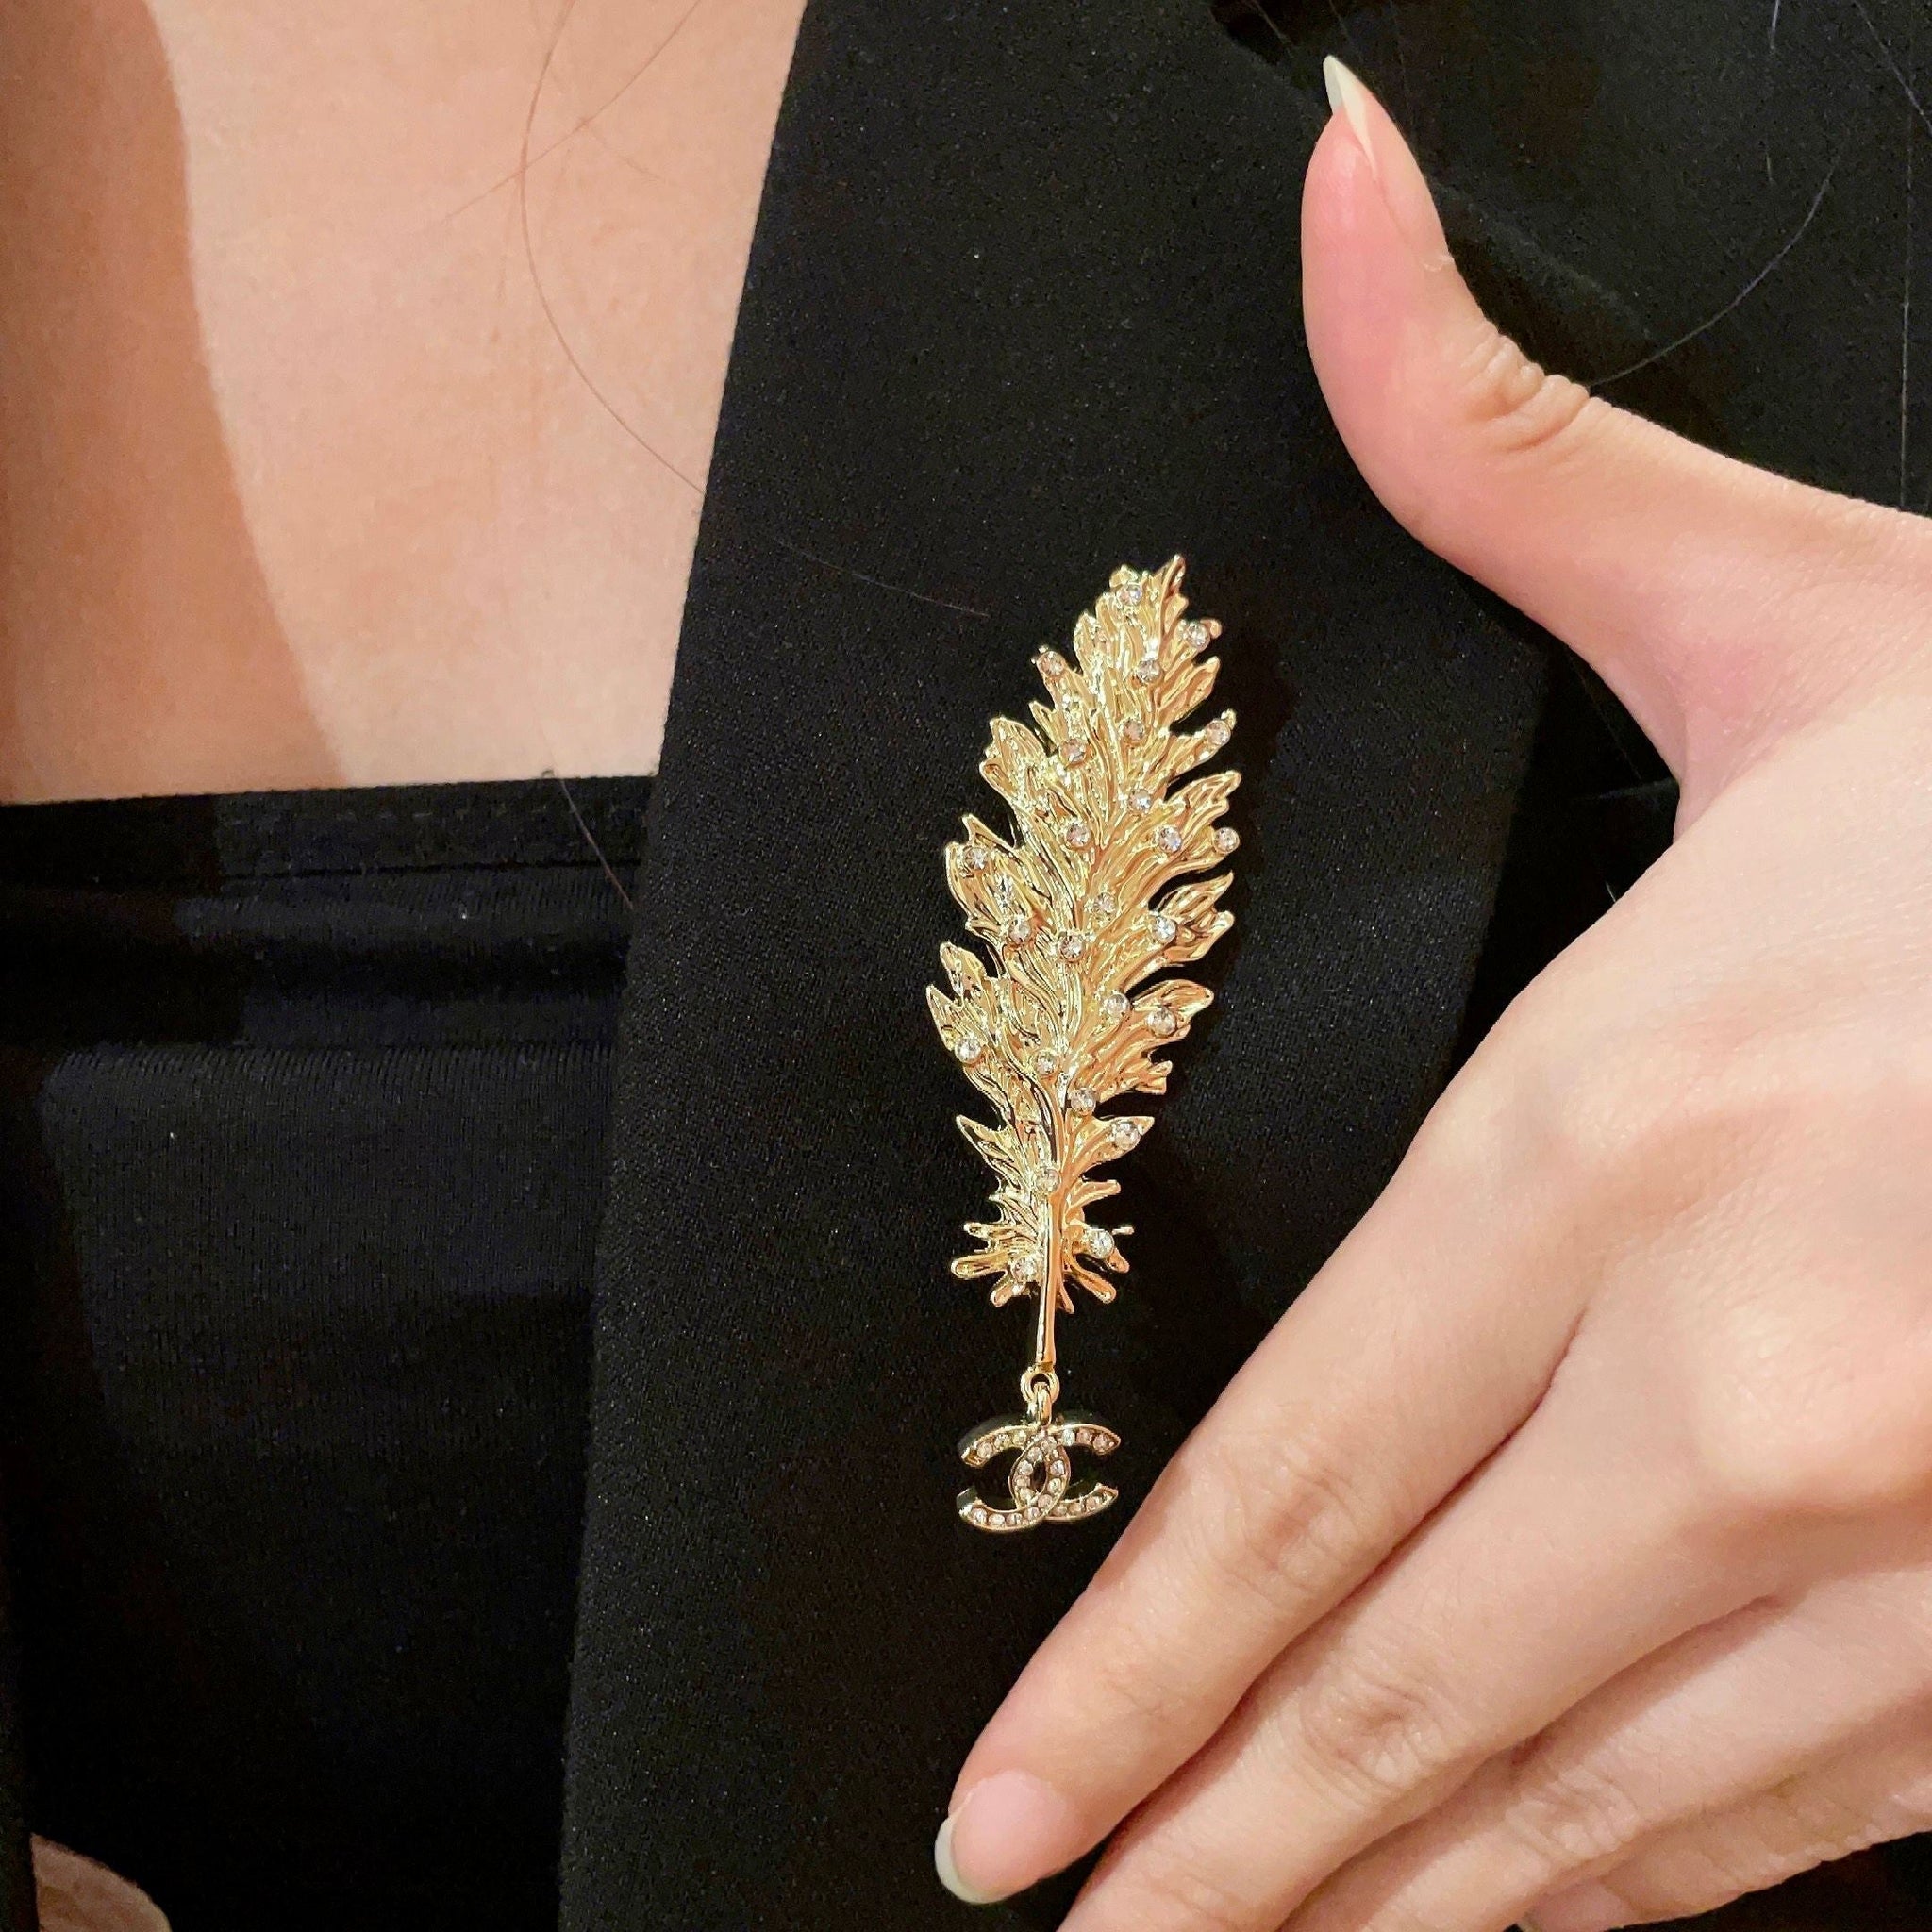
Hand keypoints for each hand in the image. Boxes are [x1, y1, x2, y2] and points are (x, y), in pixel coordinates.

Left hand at [934, 58, 1931, 1931]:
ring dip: (1396, 1913)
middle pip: (1398, 1683)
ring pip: (1584, 1803)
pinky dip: (1629, 1901)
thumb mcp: (1793, 618)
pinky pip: (1788, 1831)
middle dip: (1220, 1844)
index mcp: (1628, 1133)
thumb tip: (1342, 195)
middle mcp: (1750, 1379)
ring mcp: (1925, 1554)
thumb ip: (1503, 455)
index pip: (1289, 1472)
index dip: (1126, 1668)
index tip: (1000, 1817)